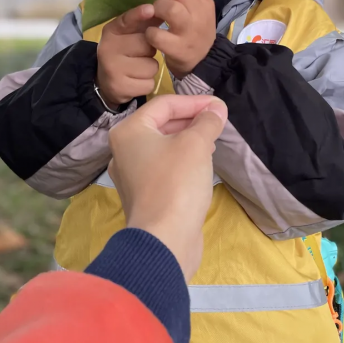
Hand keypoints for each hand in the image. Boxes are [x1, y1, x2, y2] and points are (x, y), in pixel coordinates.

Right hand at [97, 5, 160, 106]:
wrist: (106, 82)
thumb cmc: (123, 52)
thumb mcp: (128, 35)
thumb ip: (143, 23)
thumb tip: (162, 12)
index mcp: (111, 31)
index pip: (126, 20)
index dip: (139, 14)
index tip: (150, 9)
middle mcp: (109, 48)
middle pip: (147, 45)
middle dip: (150, 50)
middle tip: (139, 54)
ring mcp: (113, 69)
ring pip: (152, 66)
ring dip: (149, 68)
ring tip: (137, 68)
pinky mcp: (120, 87)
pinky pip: (149, 83)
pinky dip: (146, 83)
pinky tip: (135, 81)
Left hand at [108, 95, 227, 280]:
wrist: (164, 240)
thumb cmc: (176, 183)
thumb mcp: (196, 145)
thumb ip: (207, 122)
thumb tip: (216, 109)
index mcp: (129, 132)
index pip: (164, 104)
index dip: (194, 102)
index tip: (219, 106)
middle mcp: (124, 150)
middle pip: (161, 124)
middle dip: (191, 120)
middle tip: (217, 121)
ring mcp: (132, 175)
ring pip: (163, 146)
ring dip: (188, 139)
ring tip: (212, 139)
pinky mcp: (143, 195)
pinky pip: (164, 167)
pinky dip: (182, 159)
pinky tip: (201, 163)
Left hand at [146, 0, 215, 78]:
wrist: (203, 63)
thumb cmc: (194, 33)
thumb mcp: (194, 10)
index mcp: (204, 2)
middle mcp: (200, 14)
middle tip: (159, 6)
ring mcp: (190, 32)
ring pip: (170, 8)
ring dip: (156, 11)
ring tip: (156, 20)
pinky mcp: (179, 49)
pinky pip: (157, 34)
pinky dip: (150, 33)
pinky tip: (152, 35)